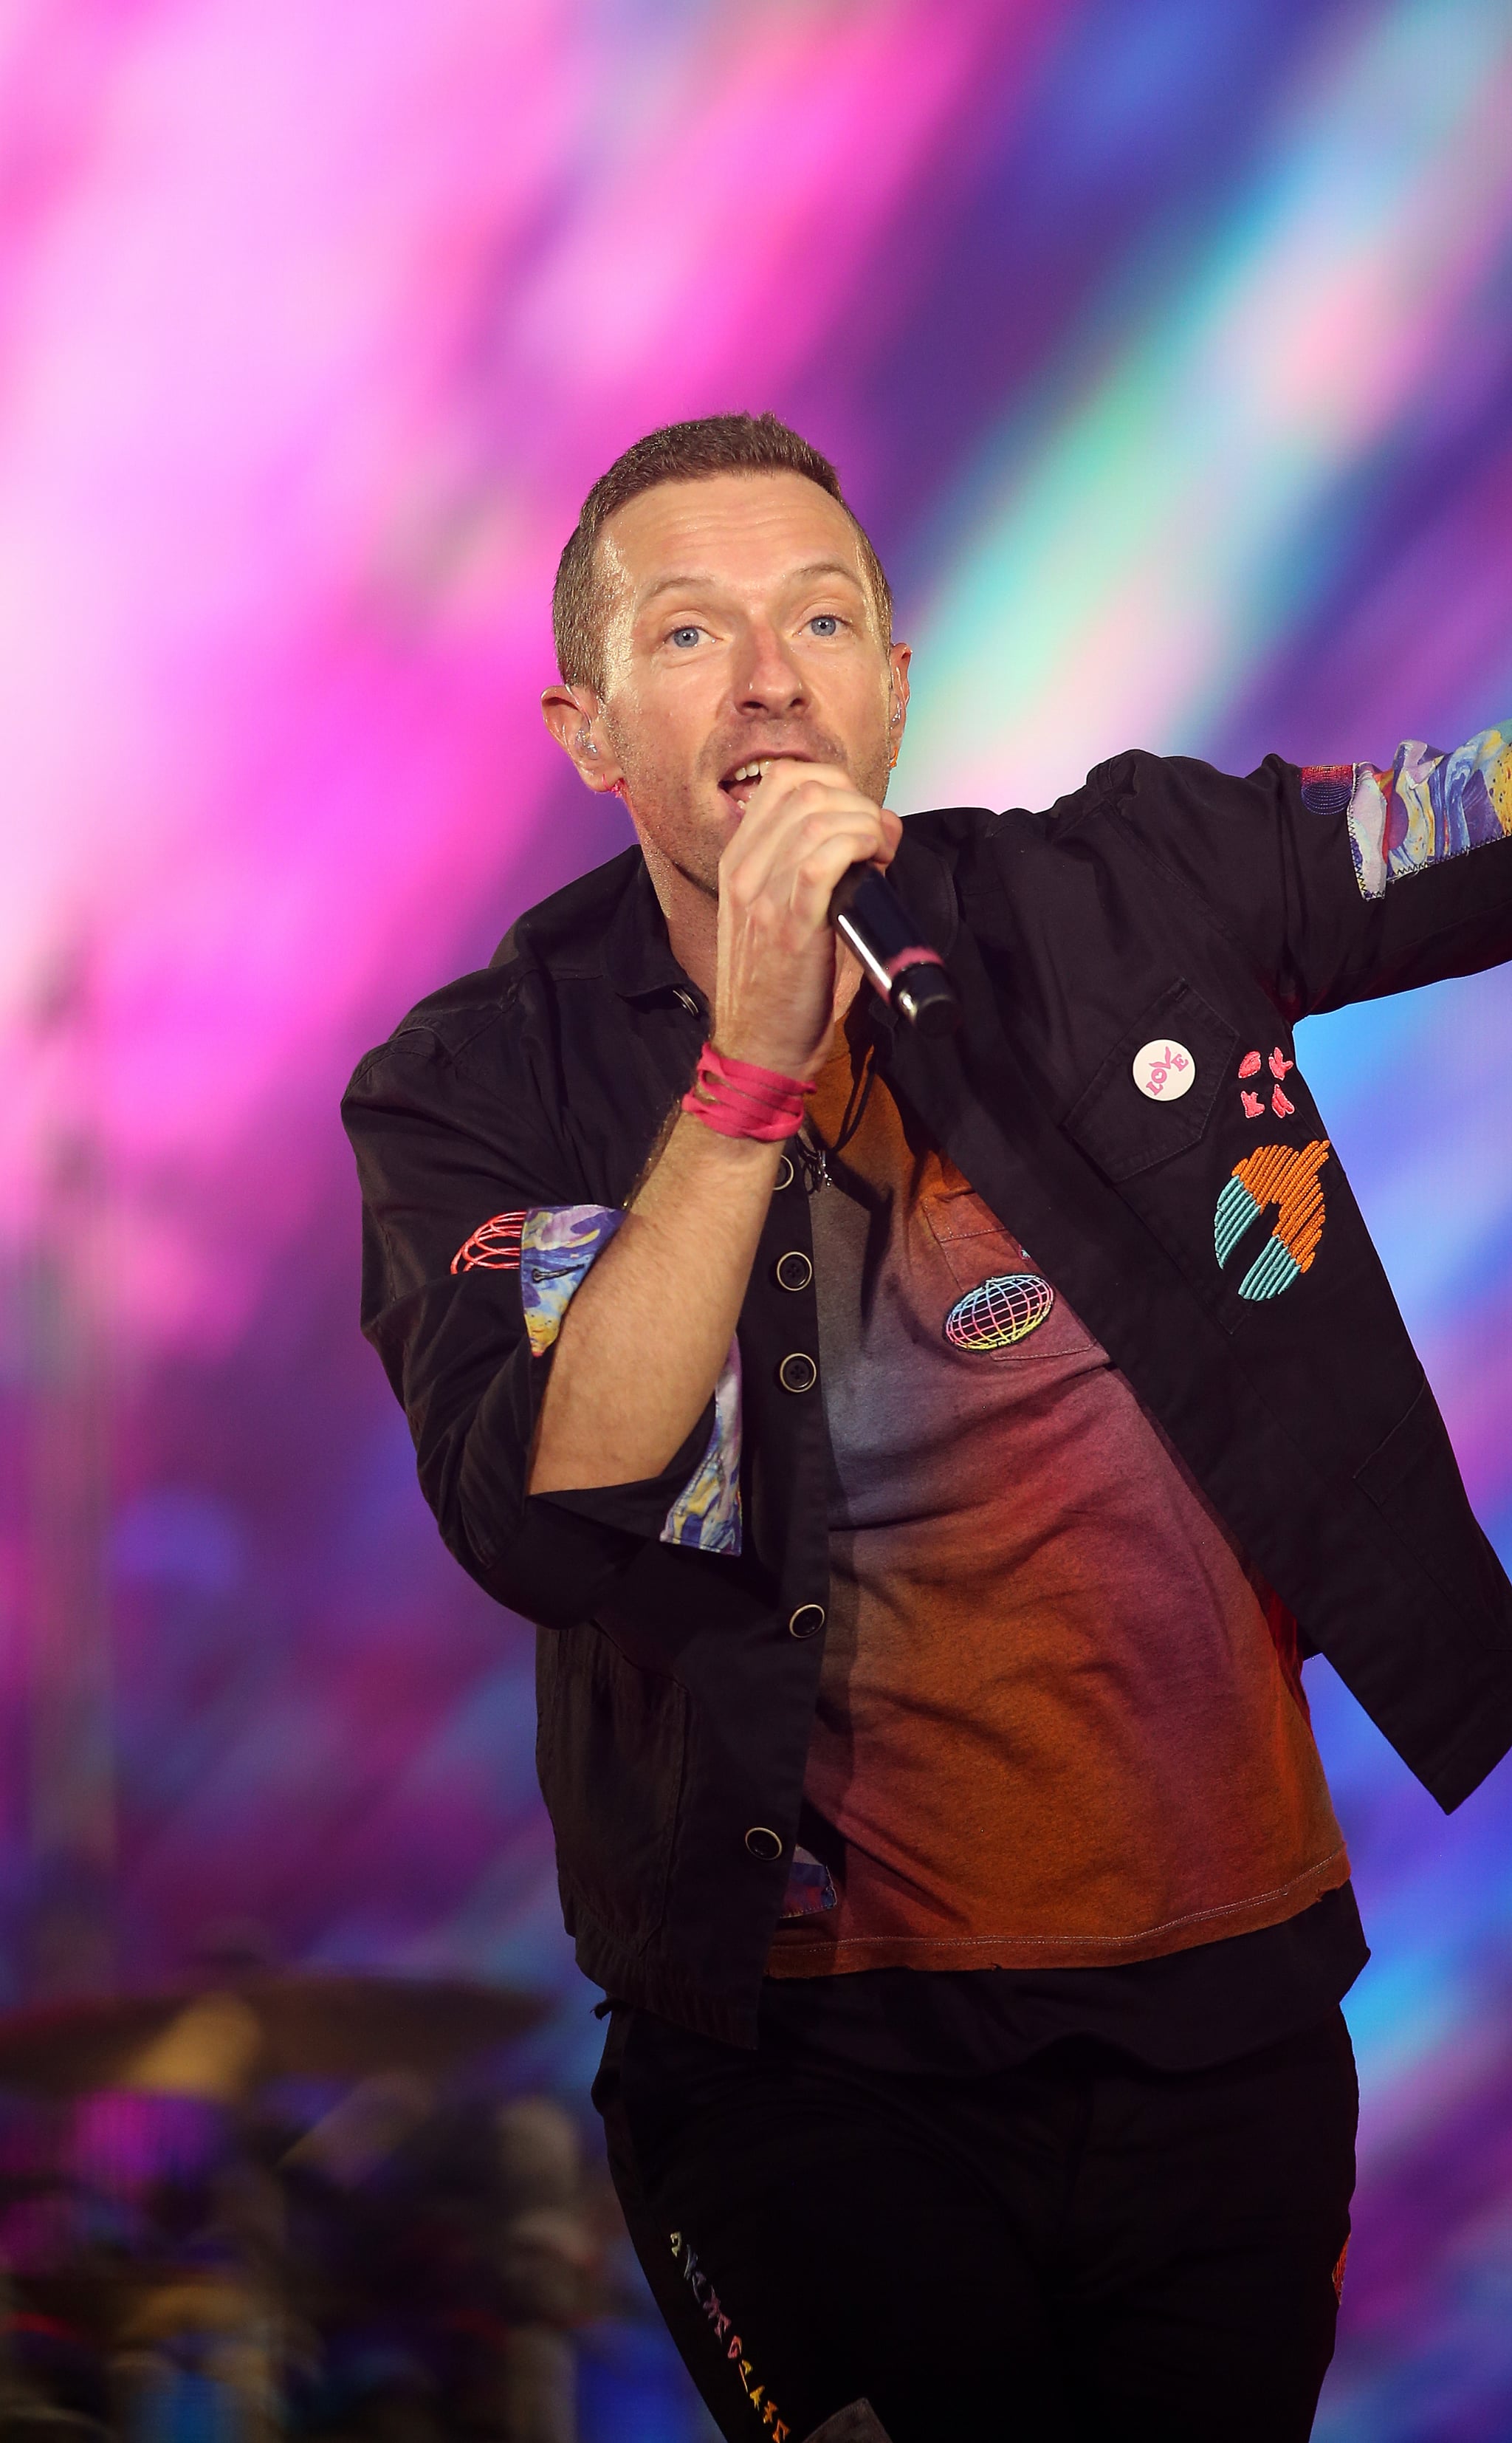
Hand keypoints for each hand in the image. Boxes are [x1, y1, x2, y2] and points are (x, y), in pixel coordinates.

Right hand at [714, 761, 900, 1077]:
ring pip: (817, 818)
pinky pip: (820, 861)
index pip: (783, 781)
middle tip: (879, 840)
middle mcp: (743, 871)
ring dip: (865, 825)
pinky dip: (858, 847)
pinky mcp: (788, 926)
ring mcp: (760, 896)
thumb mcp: (782, 914)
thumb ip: (813, 871)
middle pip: (805, 790)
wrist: (758, 1049)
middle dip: (858, 803)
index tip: (862, 818)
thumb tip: (871, 837)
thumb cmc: (782, 990)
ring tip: (880, 855)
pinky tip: (873, 863)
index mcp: (738, 862)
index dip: (837, 785)